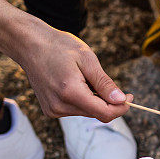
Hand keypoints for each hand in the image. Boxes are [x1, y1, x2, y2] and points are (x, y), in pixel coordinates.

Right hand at [0, 0, 131, 123]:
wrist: (29, 44)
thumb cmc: (59, 47)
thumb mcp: (87, 60)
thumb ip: (104, 83)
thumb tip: (121, 101)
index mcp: (70, 93)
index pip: (104, 113)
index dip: (121, 108)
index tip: (129, 96)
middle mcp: (60, 106)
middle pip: (96, 113)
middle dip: (106, 101)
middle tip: (102, 79)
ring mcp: (53, 110)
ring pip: (86, 112)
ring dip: (93, 99)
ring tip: (81, 77)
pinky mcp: (50, 110)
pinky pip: (75, 109)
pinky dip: (81, 99)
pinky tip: (72, 82)